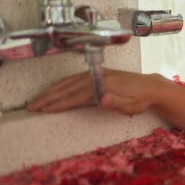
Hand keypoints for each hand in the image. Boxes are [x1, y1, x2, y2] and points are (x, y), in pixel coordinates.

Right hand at [27, 68, 164, 116]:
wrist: (152, 87)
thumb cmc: (142, 100)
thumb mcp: (132, 106)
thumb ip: (116, 103)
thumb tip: (102, 99)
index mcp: (104, 85)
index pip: (76, 95)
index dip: (59, 103)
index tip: (44, 110)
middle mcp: (98, 77)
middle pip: (67, 87)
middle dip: (48, 97)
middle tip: (32, 106)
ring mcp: (97, 74)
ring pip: (68, 81)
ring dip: (52, 90)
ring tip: (38, 100)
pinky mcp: (98, 74)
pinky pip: (74, 78)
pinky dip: (61, 84)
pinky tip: (55, 89)